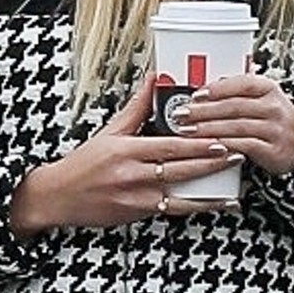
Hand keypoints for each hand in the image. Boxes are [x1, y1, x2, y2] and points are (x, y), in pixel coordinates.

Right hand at [7, 75, 232, 233]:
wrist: (57, 196)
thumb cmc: (83, 164)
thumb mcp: (109, 131)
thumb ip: (137, 107)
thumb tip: (155, 78)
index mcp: (126, 150)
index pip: (168, 145)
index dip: (196, 144)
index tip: (219, 137)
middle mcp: (131, 175)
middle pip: (178, 168)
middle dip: (209, 163)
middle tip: (236, 153)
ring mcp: (134, 198)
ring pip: (178, 194)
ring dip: (208, 190)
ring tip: (233, 185)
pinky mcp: (135, 214)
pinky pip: (170, 211)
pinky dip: (193, 209)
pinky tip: (212, 205)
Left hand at [170, 73, 293, 176]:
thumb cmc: (272, 120)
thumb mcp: (260, 99)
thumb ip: (235, 92)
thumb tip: (200, 87)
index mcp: (268, 88)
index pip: (241, 83)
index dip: (217, 89)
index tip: (195, 94)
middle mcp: (273, 107)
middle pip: (233, 106)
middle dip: (203, 111)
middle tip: (180, 114)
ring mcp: (275, 129)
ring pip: (236, 126)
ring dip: (208, 129)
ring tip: (186, 131)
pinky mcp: (274, 150)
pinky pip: (245, 146)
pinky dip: (225, 146)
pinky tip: (209, 147)